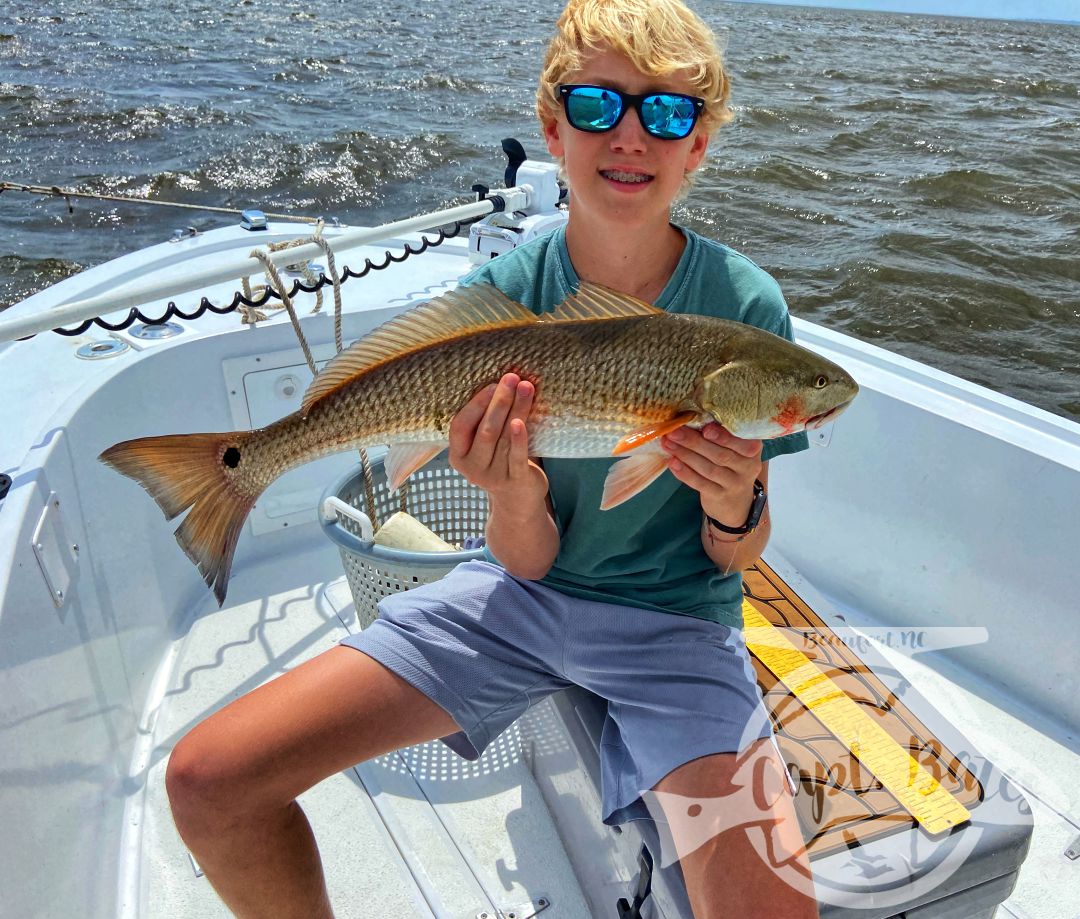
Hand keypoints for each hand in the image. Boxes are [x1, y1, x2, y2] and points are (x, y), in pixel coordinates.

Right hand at [448, 373, 548, 504]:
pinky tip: (522, 421)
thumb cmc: (501, 461)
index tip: (492, 384)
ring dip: (516, 410)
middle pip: (485, 430)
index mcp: (458, 455)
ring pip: (504, 438)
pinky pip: (517, 457)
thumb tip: (501, 383)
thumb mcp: (484, 446)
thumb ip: (485, 422)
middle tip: (511, 378)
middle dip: (499, 401)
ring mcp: (493, 477)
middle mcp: (472, 468)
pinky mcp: (515, 481)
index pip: (460, 426)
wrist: (517, 500)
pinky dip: (520, 438)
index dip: (475, 404)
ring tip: (526, 387)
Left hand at [661, 422, 762, 526]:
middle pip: (721, 455)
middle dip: (695, 442)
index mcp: (753, 449)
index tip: (705, 428)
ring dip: (686, 455)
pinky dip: (685, 473)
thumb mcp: (736, 449)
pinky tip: (672, 462)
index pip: (743, 443)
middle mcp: (748, 467)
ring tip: (668, 444)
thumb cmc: (732, 465)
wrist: (736, 502)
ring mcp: (734, 484)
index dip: (724, 437)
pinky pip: (701, 484)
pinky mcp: (720, 496)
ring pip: (709, 469)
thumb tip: (691, 419)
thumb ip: (722, 436)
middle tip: (674, 432)